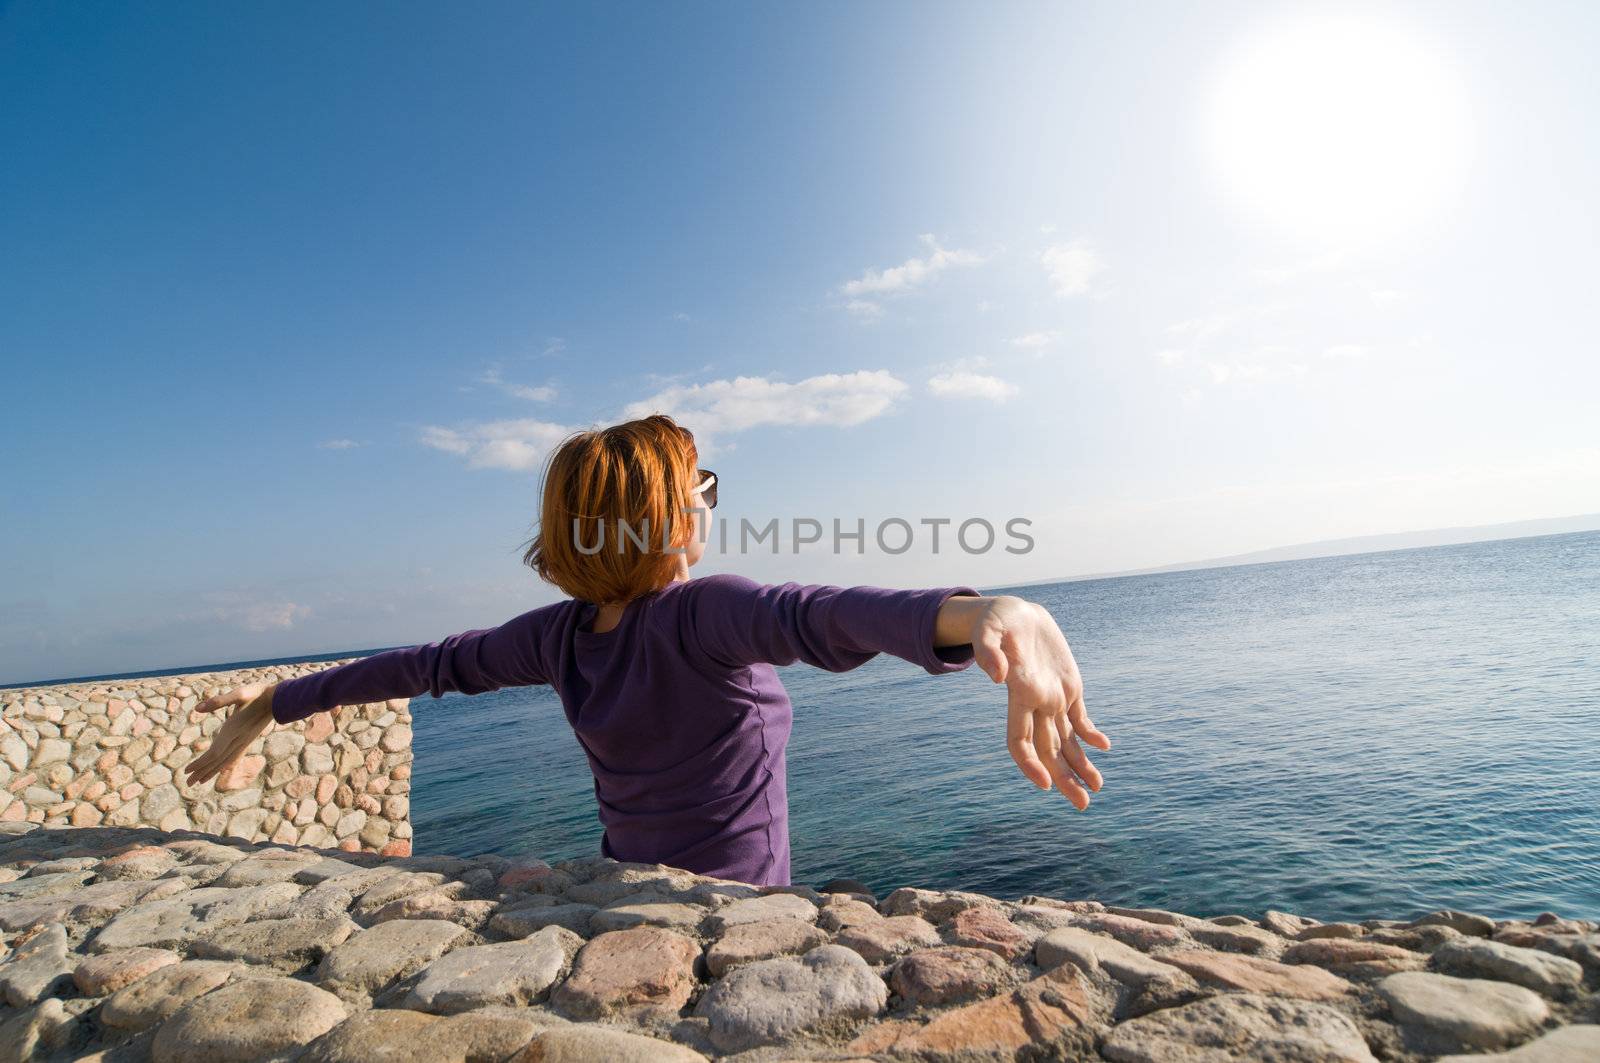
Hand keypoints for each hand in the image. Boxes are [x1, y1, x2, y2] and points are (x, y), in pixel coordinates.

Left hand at [184, 683, 276, 787]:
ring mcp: (245, 740)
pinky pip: (236, 756)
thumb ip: (219, 701)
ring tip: (201, 781)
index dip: (200, 764)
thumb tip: (197, 709)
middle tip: (188, 783)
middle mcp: (239, 739)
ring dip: (213, 771)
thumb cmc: (259, 693)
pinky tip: (224, 768)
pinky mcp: (249, 738)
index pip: (214, 753)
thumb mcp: (239, 693)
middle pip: (218, 760)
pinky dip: (227, 765)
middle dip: (202, 772)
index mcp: (233, 730)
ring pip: (227, 760)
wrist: (281, 698)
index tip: (186, 772)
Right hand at [961, 596, 1109, 807]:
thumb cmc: (997, 620)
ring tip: (1097, 788)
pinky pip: (1080, 718)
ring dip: (1081, 765)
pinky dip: (1091, 734)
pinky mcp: (1068, 687)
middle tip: (1083, 806)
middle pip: (1049, 751)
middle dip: (1065, 779)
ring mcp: (1053, 697)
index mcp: (1018, 694)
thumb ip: (987, 651)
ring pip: (1068, 741)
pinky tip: (1103, 747)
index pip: (1019, 740)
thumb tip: (996, 676)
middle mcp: (1036, 703)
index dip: (1029, 764)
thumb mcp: (988, 629)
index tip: (1044, 784)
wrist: (1015, 613)